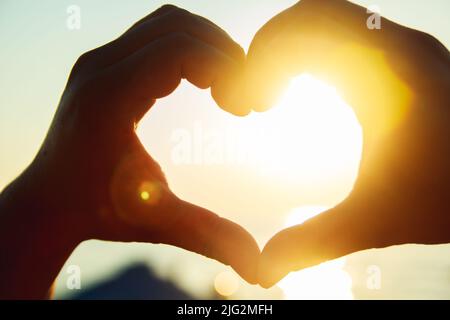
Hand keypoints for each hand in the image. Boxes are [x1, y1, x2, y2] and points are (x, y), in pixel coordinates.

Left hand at [0, 5, 257, 297]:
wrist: (50, 202)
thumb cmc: (99, 212)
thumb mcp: (158, 222)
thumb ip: (210, 237)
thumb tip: (260, 268)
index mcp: (109, 98)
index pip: (180, 50)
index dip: (225, 67)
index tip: (243, 106)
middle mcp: (98, 67)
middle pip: (178, 26)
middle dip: (222, 52)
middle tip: (243, 92)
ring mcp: (98, 60)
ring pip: (168, 23)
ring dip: (207, 46)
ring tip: (227, 86)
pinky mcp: (102, 63)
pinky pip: (155, 35)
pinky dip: (189, 48)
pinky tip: (204, 81)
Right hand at [245, 0, 449, 286]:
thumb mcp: (376, 220)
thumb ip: (314, 242)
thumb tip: (260, 270)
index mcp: (384, 73)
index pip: (305, 26)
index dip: (261, 56)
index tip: (248, 104)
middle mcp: (395, 48)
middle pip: (310, 15)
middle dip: (269, 50)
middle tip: (256, 97)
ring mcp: (402, 49)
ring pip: (327, 22)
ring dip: (290, 51)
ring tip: (273, 95)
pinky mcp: (403, 60)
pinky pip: (345, 38)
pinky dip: (313, 56)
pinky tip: (305, 94)